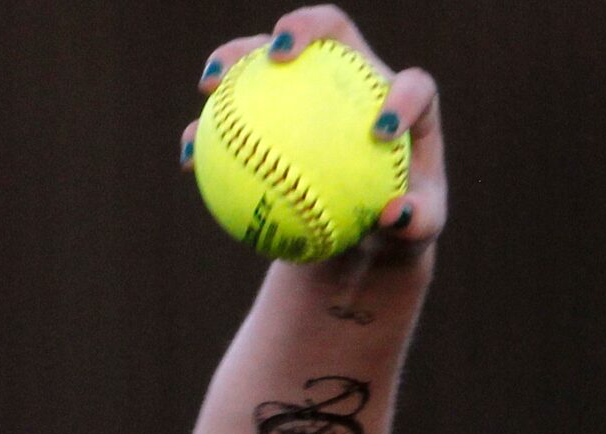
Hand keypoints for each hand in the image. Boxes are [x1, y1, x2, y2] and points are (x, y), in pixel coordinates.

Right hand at [184, 7, 446, 261]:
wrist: (360, 227)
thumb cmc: (395, 227)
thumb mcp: (414, 235)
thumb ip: (416, 223)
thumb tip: (396, 216)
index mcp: (405, 102)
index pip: (412, 85)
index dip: (401, 97)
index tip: (381, 132)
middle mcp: (360, 78)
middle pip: (333, 31)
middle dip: (304, 27)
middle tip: (279, 52)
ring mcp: (314, 84)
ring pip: (271, 53)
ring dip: (236, 56)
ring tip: (210, 84)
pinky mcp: (276, 104)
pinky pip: (238, 111)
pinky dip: (210, 129)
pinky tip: (189, 156)